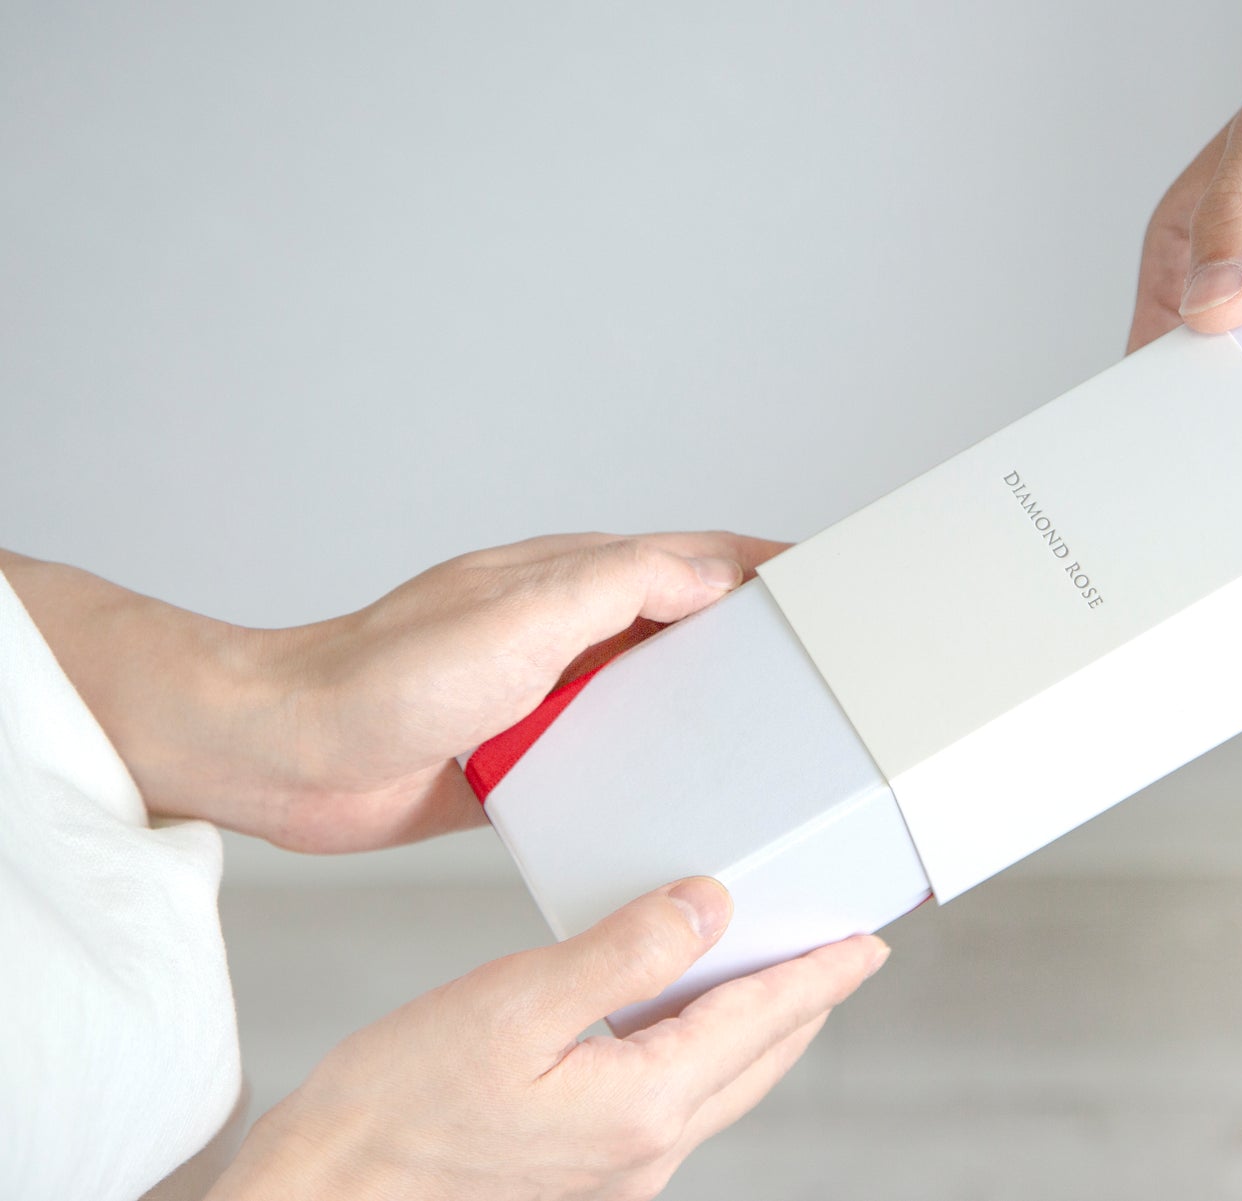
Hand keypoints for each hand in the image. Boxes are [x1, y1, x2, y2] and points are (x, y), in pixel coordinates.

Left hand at [2, 531, 783, 851]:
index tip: (834, 580)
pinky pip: (611, 762)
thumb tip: (720, 570)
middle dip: (760, 636)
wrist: (286, 758)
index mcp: (574, 580)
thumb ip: (623, 585)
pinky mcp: (525, 759)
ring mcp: (547, 695)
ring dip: (714, 710)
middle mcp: (567, 632)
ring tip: (781, 739)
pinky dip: (656, 772)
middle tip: (828, 666)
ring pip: (655, 698)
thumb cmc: (381, 678)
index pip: (697, 559)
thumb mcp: (523, 616)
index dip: (767, 565)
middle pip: (687, 626)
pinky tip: (686, 802)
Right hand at [209, 878, 889, 1200]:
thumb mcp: (513, 1004)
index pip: (762, 1022)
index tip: (866, 943)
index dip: (819, 974)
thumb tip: (709, 907)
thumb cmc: (392, 1112)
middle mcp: (645, 1153)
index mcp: (644, 1105)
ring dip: (753, 1031)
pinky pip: (669, 1106)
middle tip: (840, 957)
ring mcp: (616, 1176)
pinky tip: (672, 1025)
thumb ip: (623, 953)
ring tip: (772, 979)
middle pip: (755, 1062)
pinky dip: (695, 1056)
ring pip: (716, 1088)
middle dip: (803, 1004)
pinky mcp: (580, 1180)